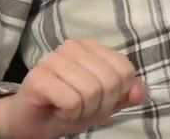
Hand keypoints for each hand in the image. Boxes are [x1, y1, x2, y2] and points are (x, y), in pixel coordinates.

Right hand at [0, 38, 146, 138]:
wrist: (30, 123)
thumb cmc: (67, 108)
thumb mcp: (104, 104)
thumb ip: (125, 95)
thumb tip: (139, 91)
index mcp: (91, 47)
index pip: (125, 70)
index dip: (116, 95)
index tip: (97, 102)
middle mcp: (72, 46)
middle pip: (109, 81)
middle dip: (99, 106)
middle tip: (80, 108)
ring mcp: (53, 59)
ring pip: (91, 92)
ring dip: (82, 112)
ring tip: (68, 109)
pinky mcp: (38, 77)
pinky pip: (72, 101)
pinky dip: (68, 114)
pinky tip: (57, 110)